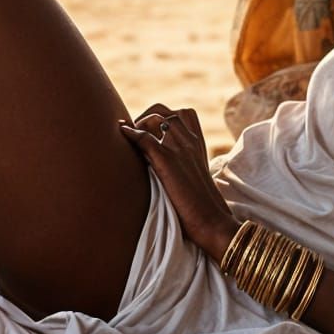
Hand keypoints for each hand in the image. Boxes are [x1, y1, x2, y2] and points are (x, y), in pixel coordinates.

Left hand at [118, 103, 238, 260]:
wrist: (211, 221)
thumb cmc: (202, 206)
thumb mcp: (195, 177)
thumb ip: (184, 164)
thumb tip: (164, 165)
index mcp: (199, 144)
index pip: (183, 114)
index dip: (162, 116)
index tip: (148, 127)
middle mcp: (190, 141)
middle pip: (165, 112)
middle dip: (146, 115)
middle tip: (134, 130)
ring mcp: (180, 148)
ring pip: (155, 119)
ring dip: (138, 123)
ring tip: (127, 134)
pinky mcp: (168, 160)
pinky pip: (145, 137)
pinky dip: (131, 132)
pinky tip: (121, 132)